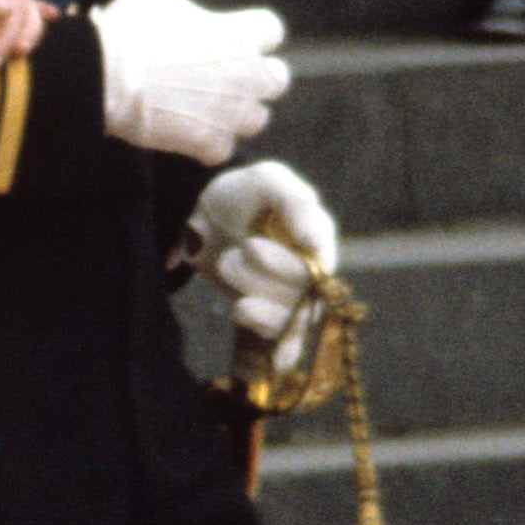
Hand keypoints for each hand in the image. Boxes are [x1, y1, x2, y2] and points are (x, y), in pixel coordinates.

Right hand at [96, 0, 291, 163]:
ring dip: (238, 111)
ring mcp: (229, 113)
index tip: (227, 33)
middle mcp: (245, 75)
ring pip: (257, 117)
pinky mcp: (209, 144)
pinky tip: (188, 129)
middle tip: (222, 73)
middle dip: (257, 75)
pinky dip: (210, 142)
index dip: (251, 31)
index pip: (271, 30)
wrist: (101, 77)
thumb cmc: (129, 26)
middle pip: (277, 78)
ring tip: (207, 104)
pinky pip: (225, 147)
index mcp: (240, 34)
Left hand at [192, 160, 339, 339]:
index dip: (284, 265)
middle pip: (302, 296)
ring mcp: (295, 295)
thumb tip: (316, 243)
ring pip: (291, 318)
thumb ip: (294, 201)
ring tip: (226, 267)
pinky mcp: (275, 314)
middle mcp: (313, 269)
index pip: (318, 265)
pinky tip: (264, 341)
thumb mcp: (266, 181)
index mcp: (318, 235)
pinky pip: (285, 338)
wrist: (206, 219)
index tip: (250, 245)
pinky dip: (278, 343)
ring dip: (255, 302)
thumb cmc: (242, 194)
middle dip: (261, 279)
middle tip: (229, 255)